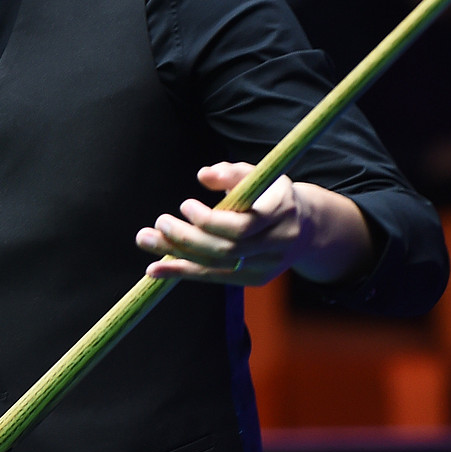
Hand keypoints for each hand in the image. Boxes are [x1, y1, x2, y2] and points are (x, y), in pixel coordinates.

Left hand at [135, 162, 371, 285]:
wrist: (304, 227)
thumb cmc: (272, 194)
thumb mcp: (258, 175)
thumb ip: (232, 172)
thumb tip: (204, 175)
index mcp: (281, 212)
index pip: (243, 227)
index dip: (210, 221)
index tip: (186, 205)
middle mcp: (277, 244)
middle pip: (227, 250)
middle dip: (187, 238)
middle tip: (159, 222)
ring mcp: (267, 267)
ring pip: (216, 266)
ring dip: (176, 255)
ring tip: (145, 239)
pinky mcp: (254, 279)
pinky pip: (214, 278)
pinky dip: (182, 272)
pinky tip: (155, 268)